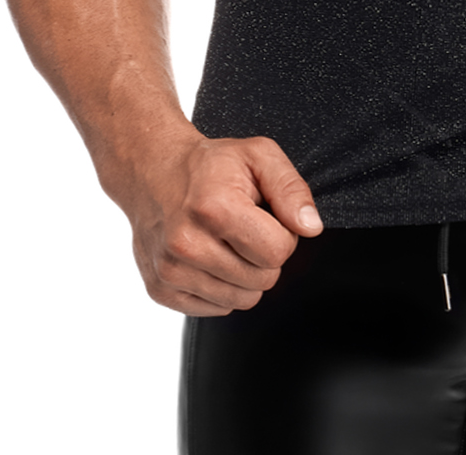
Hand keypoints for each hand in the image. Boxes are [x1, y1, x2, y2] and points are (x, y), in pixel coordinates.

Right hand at [123, 130, 323, 315]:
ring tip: (228, 241)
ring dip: (245, 274)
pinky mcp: (162, 291)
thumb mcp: (259, 156)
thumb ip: (291, 189)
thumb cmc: (211, 165)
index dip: (284, 234)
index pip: (278, 252)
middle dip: (265, 255)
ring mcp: (170, 271)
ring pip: (242, 300)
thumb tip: (311, 227)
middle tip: (247, 227)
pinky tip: (210, 256)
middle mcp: (187, 243)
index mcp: (214, 208)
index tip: (268, 217)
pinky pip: (217, 309)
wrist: (154, 172)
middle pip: (262, 280)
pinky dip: (222, 287)